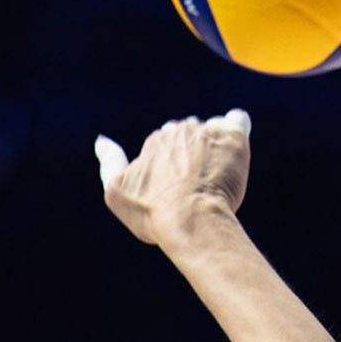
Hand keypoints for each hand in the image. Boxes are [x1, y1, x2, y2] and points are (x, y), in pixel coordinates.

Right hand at [96, 110, 251, 246]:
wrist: (190, 220)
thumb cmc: (153, 213)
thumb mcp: (116, 191)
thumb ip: (109, 163)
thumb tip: (102, 141)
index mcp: (155, 141)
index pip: (166, 142)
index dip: (171, 163)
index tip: (175, 184)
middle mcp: (181, 130)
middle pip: (189, 134)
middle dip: (192, 152)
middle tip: (195, 181)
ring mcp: (208, 133)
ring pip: (212, 128)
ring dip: (214, 144)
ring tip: (217, 171)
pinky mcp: (234, 139)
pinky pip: (238, 120)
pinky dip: (236, 128)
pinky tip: (234, 147)